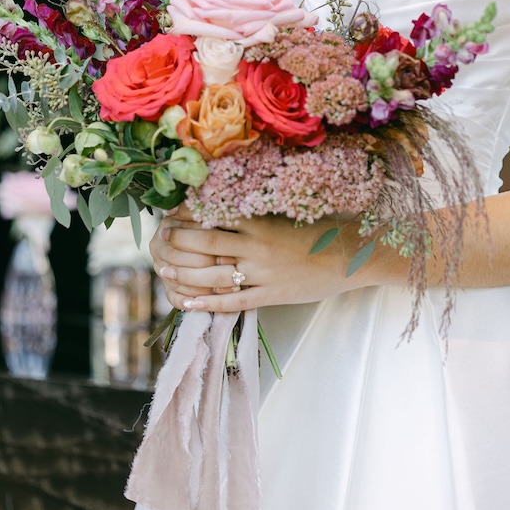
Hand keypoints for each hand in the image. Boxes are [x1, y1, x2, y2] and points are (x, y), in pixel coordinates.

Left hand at [150, 205, 374, 313]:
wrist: (349, 256)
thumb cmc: (319, 231)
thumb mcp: (284, 214)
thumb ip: (255, 214)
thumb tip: (223, 207)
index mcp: (259, 222)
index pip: (213, 216)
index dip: (186, 216)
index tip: (170, 214)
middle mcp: (256, 246)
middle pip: (204, 244)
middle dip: (177, 243)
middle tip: (159, 241)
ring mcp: (262, 273)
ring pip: (212, 275)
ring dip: (184, 272)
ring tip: (164, 269)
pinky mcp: (270, 295)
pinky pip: (231, 301)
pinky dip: (206, 303)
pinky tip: (187, 302)